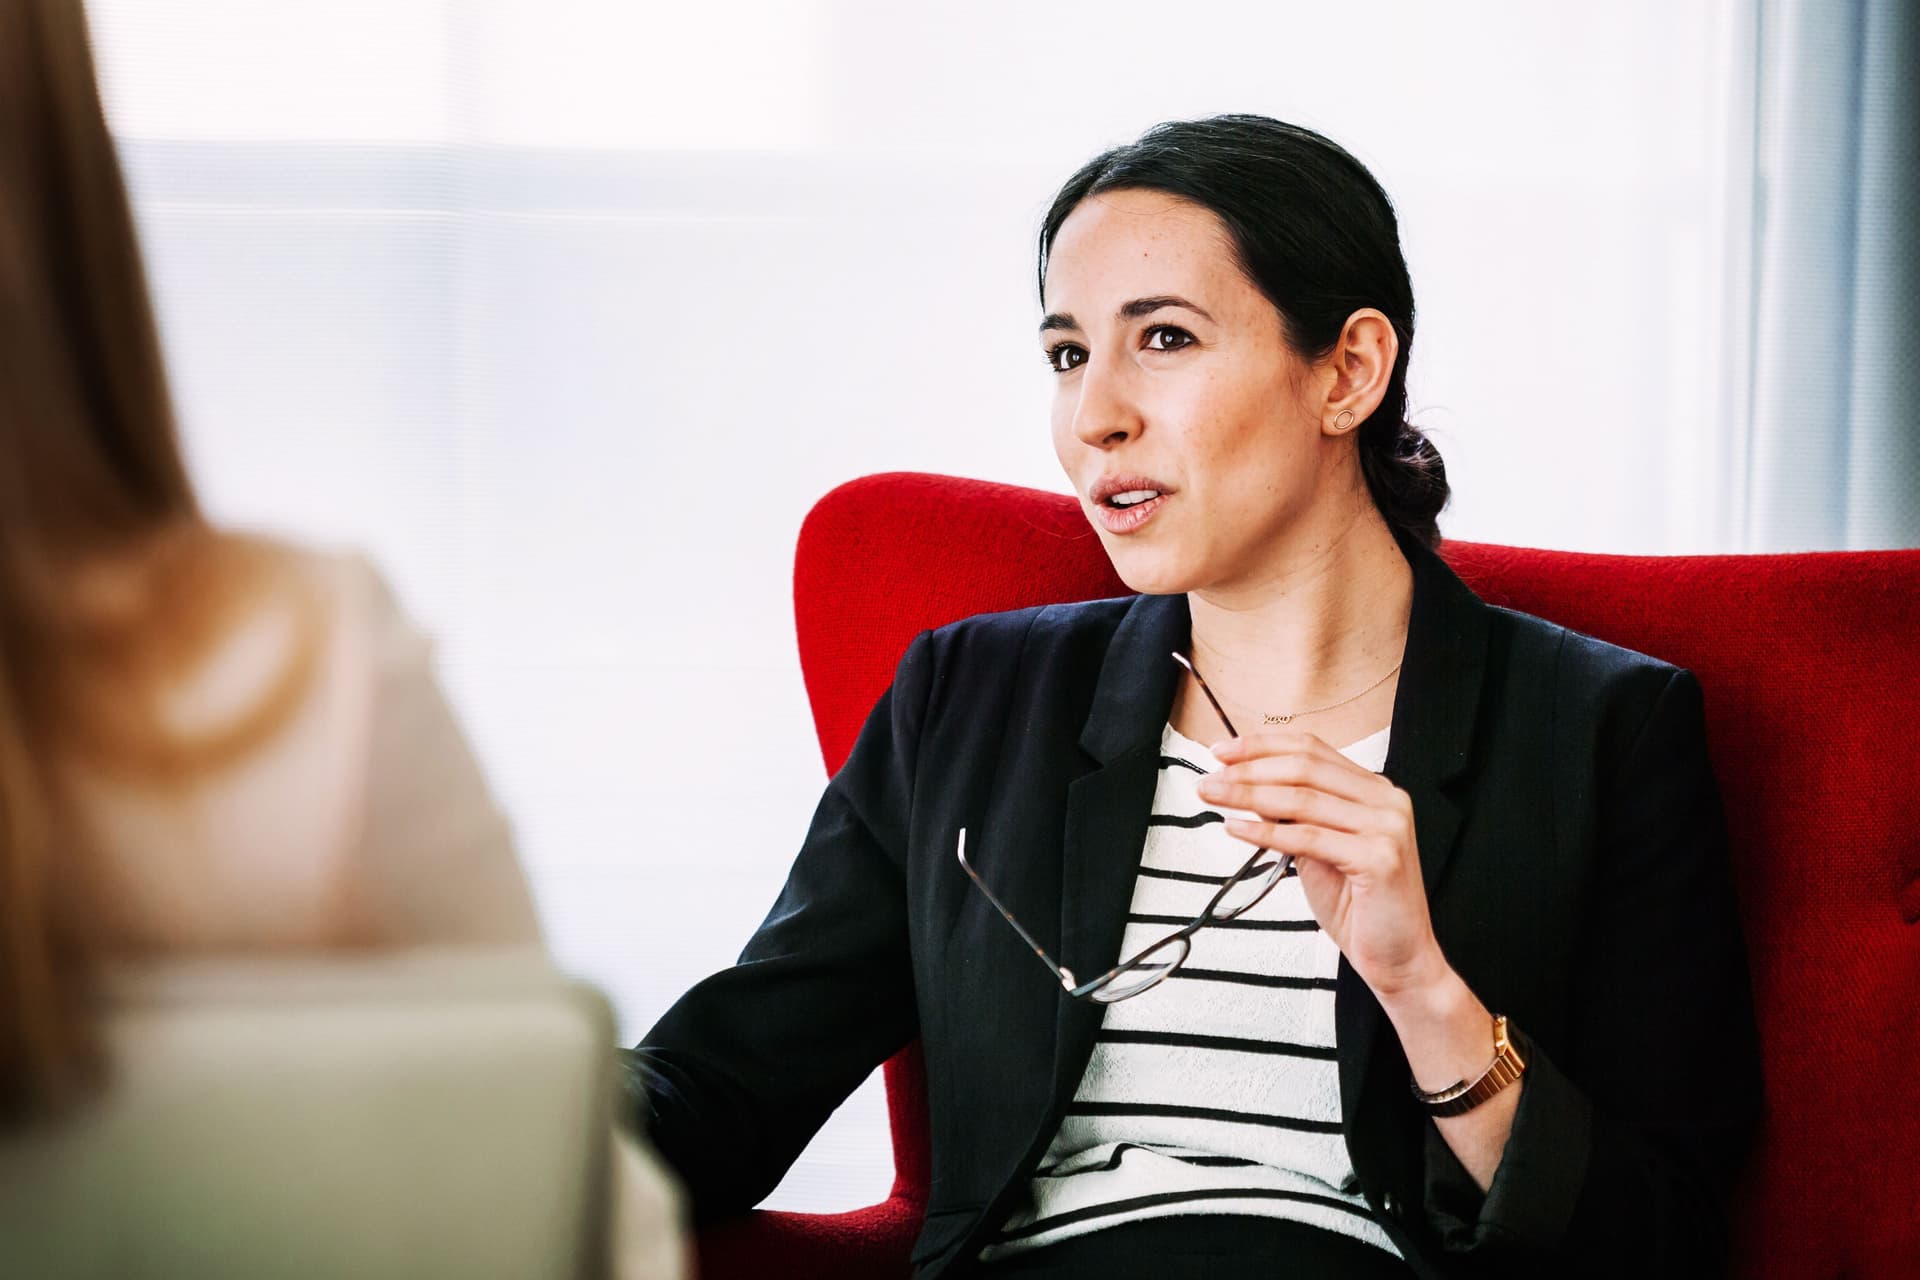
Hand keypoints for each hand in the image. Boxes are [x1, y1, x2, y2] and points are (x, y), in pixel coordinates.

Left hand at [1198, 729, 1446, 998]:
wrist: (1399, 957)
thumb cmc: (1358, 906)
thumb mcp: (1317, 849)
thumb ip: (1292, 815)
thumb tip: (1245, 785)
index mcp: (1375, 790)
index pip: (1313, 749)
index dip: (1263, 746)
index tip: (1222, 751)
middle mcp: (1386, 800)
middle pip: (1304, 768)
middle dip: (1248, 770)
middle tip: (1209, 778)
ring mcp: (1387, 827)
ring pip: (1302, 799)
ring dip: (1247, 795)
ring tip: (1212, 796)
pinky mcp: (1379, 858)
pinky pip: (1308, 837)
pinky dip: (1266, 832)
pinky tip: (1236, 829)